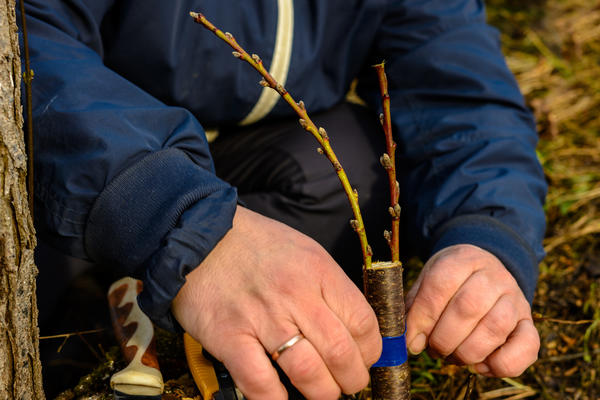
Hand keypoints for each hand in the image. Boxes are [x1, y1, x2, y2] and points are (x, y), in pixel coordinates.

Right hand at [172, 206, 380, 398]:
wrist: (200, 233)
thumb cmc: (256, 244)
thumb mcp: (304, 250)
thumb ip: (328, 286)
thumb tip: (353, 326)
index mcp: (318, 272)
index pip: (362, 322)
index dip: (371, 350)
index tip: (365, 358)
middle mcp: (295, 295)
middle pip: (341, 352)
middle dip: (352, 378)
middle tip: (348, 383)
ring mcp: (261, 317)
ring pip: (308, 372)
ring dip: (323, 393)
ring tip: (322, 393)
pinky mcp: (229, 336)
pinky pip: (260, 382)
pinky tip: (282, 399)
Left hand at [405, 244, 538, 376]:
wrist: (485, 270)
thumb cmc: (450, 281)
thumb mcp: (428, 281)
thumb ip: (416, 309)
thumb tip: (413, 344)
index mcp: (463, 259)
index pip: (440, 284)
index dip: (422, 316)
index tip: (411, 340)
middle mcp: (494, 276)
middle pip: (468, 307)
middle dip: (443, 338)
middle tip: (433, 350)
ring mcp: (515, 299)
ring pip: (496, 327)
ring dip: (467, 352)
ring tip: (452, 356)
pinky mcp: (529, 322)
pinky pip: (526, 347)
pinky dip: (500, 365)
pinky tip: (480, 366)